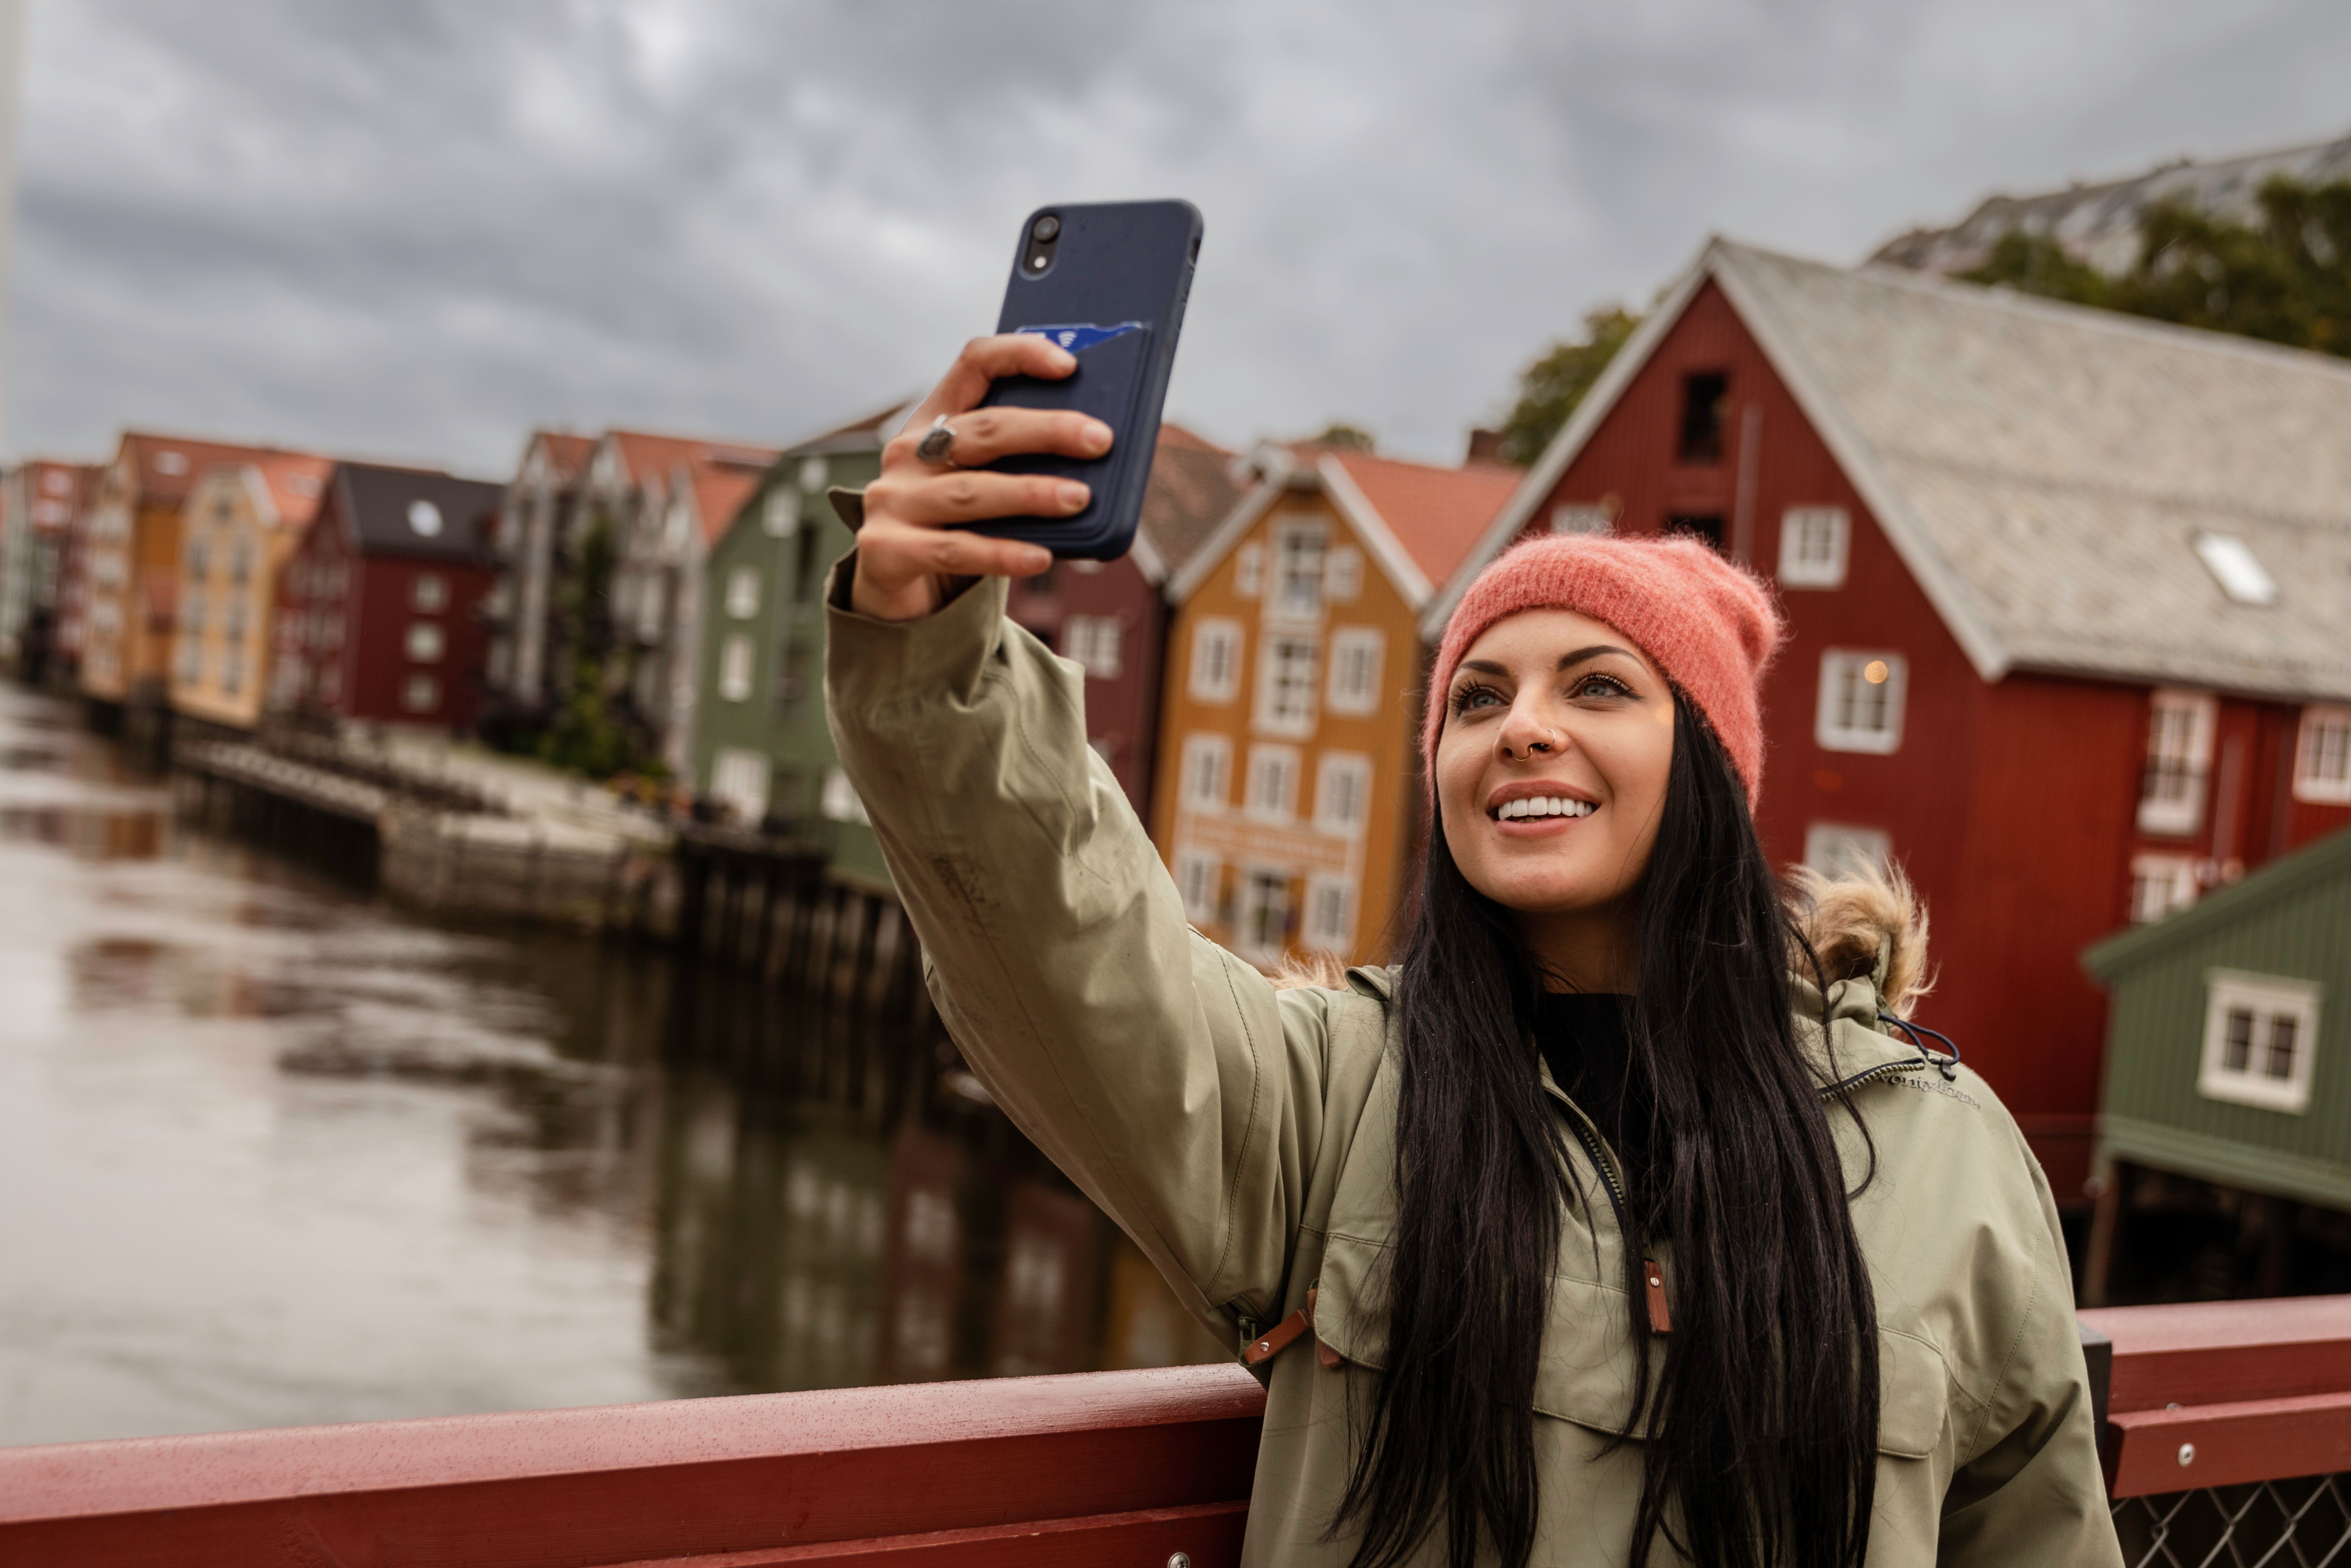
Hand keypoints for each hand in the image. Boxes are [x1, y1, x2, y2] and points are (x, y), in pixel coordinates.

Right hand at [850, 333, 1114, 620]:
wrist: (893, 590)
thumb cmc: (953, 528)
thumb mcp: (981, 483)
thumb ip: (1019, 464)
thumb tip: (1096, 455)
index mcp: (932, 421)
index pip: (973, 365)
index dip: (1020, 355)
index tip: (1068, 365)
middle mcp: (908, 453)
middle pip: (982, 429)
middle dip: (1046, 430)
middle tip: (1099, 440)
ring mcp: (893, 501)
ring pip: (971, 491)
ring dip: (1030, 493)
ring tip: (1079, 498)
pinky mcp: (887, 550)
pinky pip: (955, 549)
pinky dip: (1002, 553)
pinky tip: (1040, 557)